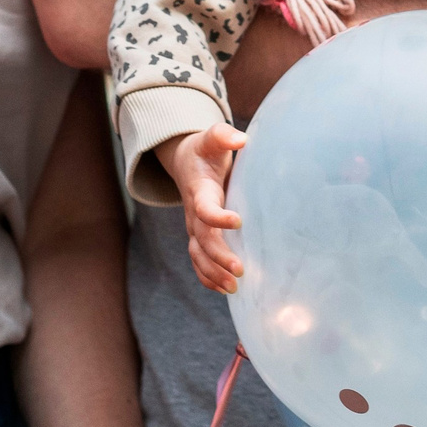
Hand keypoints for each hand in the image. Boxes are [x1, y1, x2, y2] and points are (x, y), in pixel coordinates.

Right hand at [155, 124, 246, 293]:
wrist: (185, 162)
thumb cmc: (204, 151)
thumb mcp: (212, 138)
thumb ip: (223, 136)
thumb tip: (241, 139)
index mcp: (199, 191)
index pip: (204, 209)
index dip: (218, 217)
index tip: (239, 221)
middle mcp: (193, 213)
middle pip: (203, 240)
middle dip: (219, 257)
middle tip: (240, 270)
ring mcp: (194, 227)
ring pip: (198, 255)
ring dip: (214, 273)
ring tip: (234, 287)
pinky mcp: (198, 236)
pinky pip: (198, 261)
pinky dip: (208, 278)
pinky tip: (225, 289)